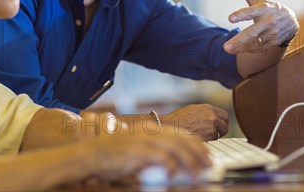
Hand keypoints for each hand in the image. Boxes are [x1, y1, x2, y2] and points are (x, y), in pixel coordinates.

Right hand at [89, 132, 211, 181]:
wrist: (94, 154)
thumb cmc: (114, 155)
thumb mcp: (138, 150)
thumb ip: (155, 152)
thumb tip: (174, 164)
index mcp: (152, 129)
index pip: (181, 133)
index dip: (196, 144)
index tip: (206, 155)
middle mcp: (151, 131)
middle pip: (183, 138)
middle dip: (199, 152)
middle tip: (209, 164)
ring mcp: (146, 140)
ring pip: (177, 147)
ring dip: (190, 161)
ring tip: (198, 173)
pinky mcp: (140, 150)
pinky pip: (162, 157)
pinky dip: (171, 166)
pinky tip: (174, 175)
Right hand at [161, 104, 228, 140]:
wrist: (169, 126)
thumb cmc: (177, 119)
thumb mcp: (193, 109)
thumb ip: (205, 112)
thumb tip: (212, 117)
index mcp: (208, 108)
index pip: (224, 115)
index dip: (222, 122)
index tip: (219, 126)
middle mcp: (211, 116)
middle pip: (225, 125)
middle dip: (221, 130)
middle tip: (215, 133)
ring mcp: (210, 126)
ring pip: (219, 134)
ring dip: (214, 136)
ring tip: (203, 136)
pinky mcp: (208, 136)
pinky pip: (214, 141)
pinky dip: (209, 141)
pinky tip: (200, 139)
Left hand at [223, 0, 298, 54]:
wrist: (290, 21)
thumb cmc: (267, 7)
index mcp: (263, 9)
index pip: (251, 11)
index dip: (241, 15)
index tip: (230, 18)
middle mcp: (268, 22)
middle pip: (252, 32)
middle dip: (239, 40)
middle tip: (225, 47)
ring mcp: (271, 34)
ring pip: (254, 43)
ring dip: (241, 47)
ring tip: (228, 49)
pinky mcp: (273, 43)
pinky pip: (257, 48)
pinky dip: (246, 49)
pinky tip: (236, 49)